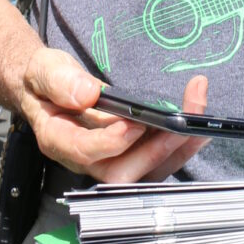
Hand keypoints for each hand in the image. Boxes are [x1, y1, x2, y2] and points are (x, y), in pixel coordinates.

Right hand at [18, 48, 210, 183]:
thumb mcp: (44, 70)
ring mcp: (110, 161)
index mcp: (59, 140)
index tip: (135, 121)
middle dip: (155, 149)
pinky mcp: (130, 156)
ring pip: (146, 172)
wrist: (47, 90)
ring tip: (198, 119)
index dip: (112, 142)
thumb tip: (88, 94)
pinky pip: (158, 161)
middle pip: (123, 172)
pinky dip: (181, 144)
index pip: (85, 152)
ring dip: (177, 149)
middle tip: (180, 120)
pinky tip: (199, 123)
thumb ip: (59, 80)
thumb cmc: (45, 81)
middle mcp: (86, 160)